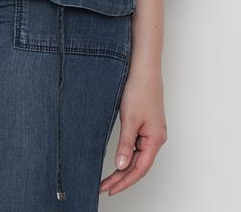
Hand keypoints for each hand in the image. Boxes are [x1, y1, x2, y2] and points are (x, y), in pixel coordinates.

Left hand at [99, 66, 167, 195]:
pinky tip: (119, 159)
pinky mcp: (147, 125)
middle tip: (105, 187)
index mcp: (155, 140)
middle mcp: (156, 139)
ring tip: (108, 178)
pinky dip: (127, 155)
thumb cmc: (139, 91)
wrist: (144, 70)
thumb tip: (121, 166)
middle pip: (139, 166)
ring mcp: (152, 132)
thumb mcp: (129, 119)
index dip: (124, 182)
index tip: (110, 189)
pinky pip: (138, 147)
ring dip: (124, 168)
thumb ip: (126, 144)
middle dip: (122, 178)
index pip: (139, 169)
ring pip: (138, 157)